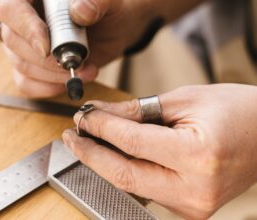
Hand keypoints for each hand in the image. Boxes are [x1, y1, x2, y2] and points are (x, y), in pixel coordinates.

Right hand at [0, 0, 152, 96]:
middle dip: (45, 59)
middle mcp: (22, 13)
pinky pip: (27, 82)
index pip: (11, 7)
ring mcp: (25, 40)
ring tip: (86, 71)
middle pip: (13, 40)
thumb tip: (78, 10)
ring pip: (20, 64)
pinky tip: (70, 82)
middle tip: (78, 62)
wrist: (118, 23)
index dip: (25, 28)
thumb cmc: (110, 2)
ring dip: (52, 75)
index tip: (47, 48)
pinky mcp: (34, 62)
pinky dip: (47, 88)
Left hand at [62, 84, 256, 218]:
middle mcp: (194, 189)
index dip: (101, 127)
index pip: (131, 142)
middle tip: (71, 135)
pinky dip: (126, 168)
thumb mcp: (184, 99)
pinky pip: (146, 187)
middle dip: (92, 153)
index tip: (83, 116)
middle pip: (124, 174)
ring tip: (87, 140)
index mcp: (197, 156)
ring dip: (106, 161)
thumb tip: (103, 113)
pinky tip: (113, 153)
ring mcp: (193, 205)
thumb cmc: (234, 109)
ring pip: (132, 184)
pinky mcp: (190, 207)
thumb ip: (139, 109)